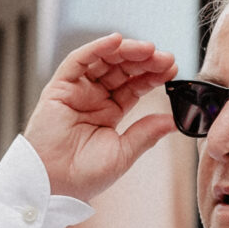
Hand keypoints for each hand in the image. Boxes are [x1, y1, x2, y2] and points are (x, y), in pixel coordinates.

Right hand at [24, 35, 177, 201]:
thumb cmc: (85, 175)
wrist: (54, 186)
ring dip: (126, 51)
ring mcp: (77, 91)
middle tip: (166, 58)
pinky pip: (78, 61)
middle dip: (144, 61)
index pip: (134, 86)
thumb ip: (146, 133)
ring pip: (104, 61)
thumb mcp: (123, 153)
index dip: (153, 75)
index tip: (173, 68)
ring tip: (149, 49)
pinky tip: (116, 41)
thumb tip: (174, 121)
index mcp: (109, 111)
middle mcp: (93, 97)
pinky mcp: (59, 88)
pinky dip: (96, 48)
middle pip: (122, 69)